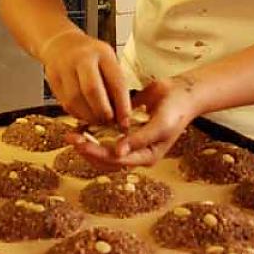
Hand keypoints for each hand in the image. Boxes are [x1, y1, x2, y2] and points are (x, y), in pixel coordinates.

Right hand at [43, 30, 131, 126]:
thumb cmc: (90, 54)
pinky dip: (77, 114)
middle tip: (109, 122)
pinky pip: (65, 103)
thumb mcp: (107, 60)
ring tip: (98, 120)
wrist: (60, 42)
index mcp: (102, 53)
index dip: (122, 105)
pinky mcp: (52, 79)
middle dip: (102, 112)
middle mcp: (82, 58)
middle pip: (92, 90)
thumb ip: (114, 83)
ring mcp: (64, 68)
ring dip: (89, 116)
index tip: (125, 120)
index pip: (115, 81)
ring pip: (75, 100)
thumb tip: (123, 114)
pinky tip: (85, 115)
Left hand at [72, 73, 201, 167]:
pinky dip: (94, 132)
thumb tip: (118, 152)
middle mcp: (136, 153)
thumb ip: (140, 139)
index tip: (81, 143)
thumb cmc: (175, 110)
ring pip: (104, 150)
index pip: (116, 160)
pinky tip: (82, 125)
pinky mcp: (126, 130)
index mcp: (146, 156)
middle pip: (107, 160)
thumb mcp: (160, 125)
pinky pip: (107, 136)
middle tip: (71, 137)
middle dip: (88, 150)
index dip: (97, 153)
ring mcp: (130, 142)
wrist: (183, 93)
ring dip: (88, 143)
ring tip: (72, 133)